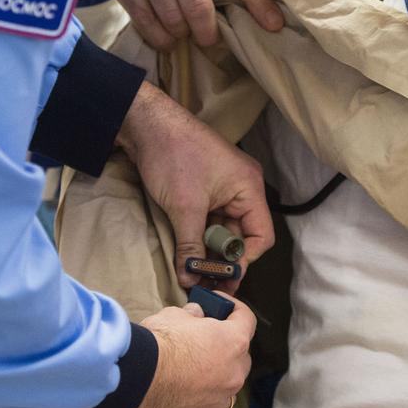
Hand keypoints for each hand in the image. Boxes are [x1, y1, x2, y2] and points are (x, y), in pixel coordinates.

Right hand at [91, 0, 283, 50]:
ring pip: (172, 18)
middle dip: (209, 33)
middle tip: (211, 40)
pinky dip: (157, 35)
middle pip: (200, 7)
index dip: (258, 3)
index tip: (273, 24)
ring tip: (182, 34)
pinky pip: (144, 19)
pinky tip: (162, 35)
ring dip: (180, 34)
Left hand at [117, 82, 272, 287]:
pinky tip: (187, 252)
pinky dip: (199, 236)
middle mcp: (242, 189)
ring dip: (209, 249)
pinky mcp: (205, 189)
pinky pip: (210, 219)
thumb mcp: (184, 208)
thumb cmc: (174, 156)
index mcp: (249, 188)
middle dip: (224, 259)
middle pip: (242, 234)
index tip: (222, 277)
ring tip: (193, 271)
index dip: (244, 260)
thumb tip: (191, 279)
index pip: (261, 235)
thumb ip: (190, 247)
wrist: (147, 125)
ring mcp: (224, 188)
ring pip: (223, 229)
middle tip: (206, 282)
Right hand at [130, 298, 255, 407]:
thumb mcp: (174, 315)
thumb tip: (195, 315)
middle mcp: (232, 373)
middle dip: (227, 349)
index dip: (235, 308)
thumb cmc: (159, 342)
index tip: (221, 304)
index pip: (246, 320)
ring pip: (226, 391)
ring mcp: (217, 401)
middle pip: (240, 358)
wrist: (137, 377)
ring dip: (216, 383)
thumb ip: (191, 316)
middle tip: (205, 342)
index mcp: (232, 342)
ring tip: (195, 376)